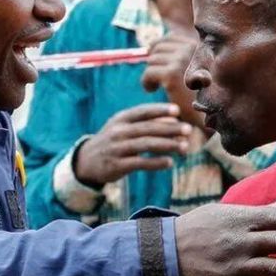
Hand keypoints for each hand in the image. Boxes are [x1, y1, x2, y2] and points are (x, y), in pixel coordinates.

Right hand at [74, 103, 191, 186]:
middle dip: (170, 129)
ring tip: (184, 147)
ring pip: (146, 145)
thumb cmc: (113, 142)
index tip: (177, 110)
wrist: (87, 162)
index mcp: (121, 119)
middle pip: (148, 128)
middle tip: (188, 130)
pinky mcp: (117, 165)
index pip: (142, 111)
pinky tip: (170, 162)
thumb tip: (175, 122)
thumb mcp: (123, 127)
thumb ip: (146, 123)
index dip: (159, 110)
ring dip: (167, 145)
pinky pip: (140, 163)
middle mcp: (118, 131)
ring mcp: (117, 148)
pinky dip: (156, 162)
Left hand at [141, 35, 204, 128]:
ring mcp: (182, 60)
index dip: (159, 48)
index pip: (170, 38)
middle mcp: (192, 49)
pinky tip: (152, 90)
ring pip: (152, 61)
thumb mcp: (194, 71)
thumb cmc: (202, 95)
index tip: (156, 63)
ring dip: (150, 74)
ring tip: (156, 86)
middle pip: (158, 48)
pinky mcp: (172, 74)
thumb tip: (148, 47)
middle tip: (156, 78)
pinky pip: (148, 73)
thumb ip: (178, 57)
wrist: (209, 116)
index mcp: (198, 46)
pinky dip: (146, 83)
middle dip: (154, 62)